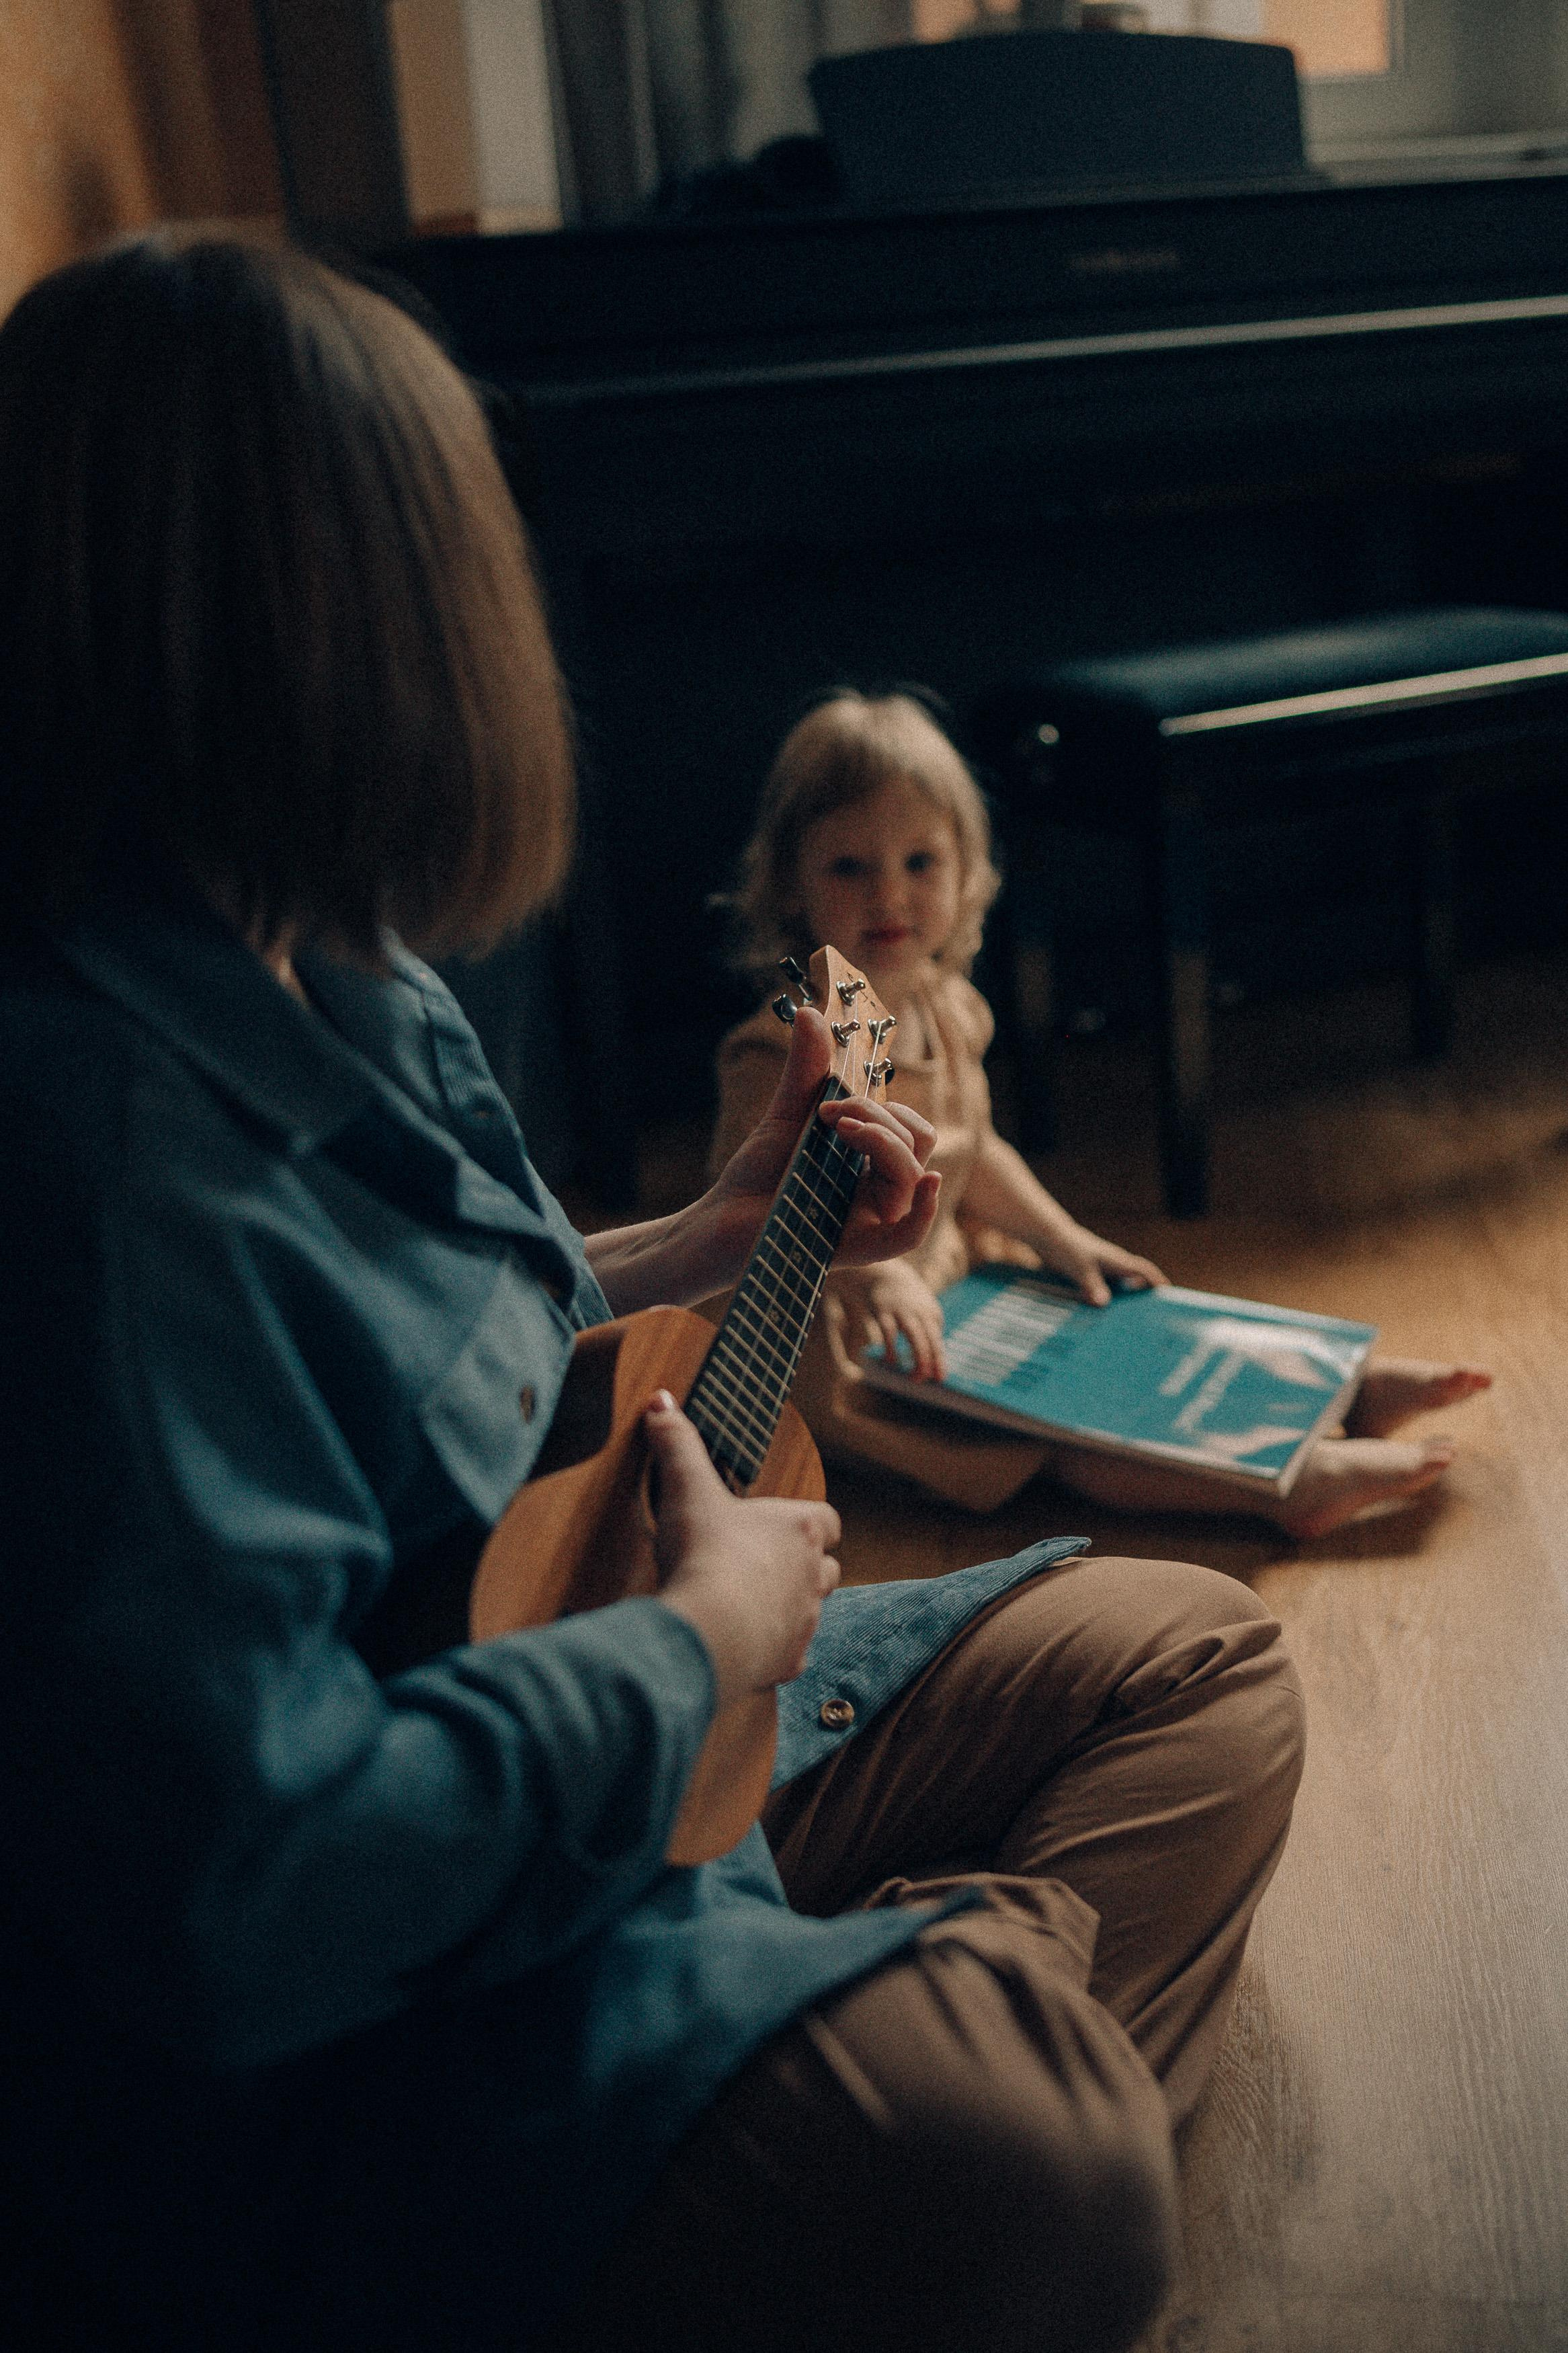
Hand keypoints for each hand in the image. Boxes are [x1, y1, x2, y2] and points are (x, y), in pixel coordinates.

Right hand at [646, 1393, 841, 1710]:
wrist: (709, 1628)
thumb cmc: (704, 1553)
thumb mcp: (686, 1489)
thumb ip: (676, 1444)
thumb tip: (661, 1400)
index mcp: (800, 1527)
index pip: (826, 1520)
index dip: (807, 1522)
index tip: (782, 1525)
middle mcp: (814, 1574)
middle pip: (827, 1568)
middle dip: (803, 1567)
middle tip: (764, 1566)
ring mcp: (806, 1620)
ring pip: (813, 1610)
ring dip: (790, 1606)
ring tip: (753, 1605)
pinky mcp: (791, 1661)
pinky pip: (791, 1654)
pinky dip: (772, 1649)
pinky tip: (744, 1646)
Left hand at [708, 1006, 939, 1274]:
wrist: (719, 1220)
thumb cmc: (756, 1175)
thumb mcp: (786, 1115)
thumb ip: (806, 1070)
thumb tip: (811, 1012)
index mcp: (872, 1161)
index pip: (911, 1129)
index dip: (883, 1107)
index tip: (830, 1101)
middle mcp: (880, 1190)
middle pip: (917, 1144)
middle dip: (881, 1117)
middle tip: (830, 1115)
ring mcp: (873, 1220)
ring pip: (912, 1174)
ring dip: (882, 1141)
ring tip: (838, 1130)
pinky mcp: (859, 1248)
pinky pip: (908, 1234)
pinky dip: (925, 1209)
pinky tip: (927, 1181)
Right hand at [863, 1261, 945, 1379]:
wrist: (887, 1275)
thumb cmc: (908, 1303)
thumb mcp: (924, 1314)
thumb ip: (929, 1336)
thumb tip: (932, 1364)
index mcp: (932, 1316)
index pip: (937, 1343)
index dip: (939, 1362)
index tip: (939, 1379)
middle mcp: (921, 1313)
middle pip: (931, 1340)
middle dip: (931, 1363)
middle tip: (925, 1381)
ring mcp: (902, 1312)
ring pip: (915, 1336)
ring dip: (918, 1357)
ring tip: (915, 1377)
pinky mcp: (883, 1312)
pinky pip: (889, 1333)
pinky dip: (891, 1348)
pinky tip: (891, 1361)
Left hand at [1038, 1223, 1166, 1308]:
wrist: (1048, 1236)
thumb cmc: (1067, 1248)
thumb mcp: (1081, 1269)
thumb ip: (1092, 1286)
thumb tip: (1103, 1304)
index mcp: (1117, 1261)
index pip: (1144, 1270)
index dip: (1157, 1282)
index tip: (1168, 1295)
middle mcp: (1112, 1264)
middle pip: (1135, 1280)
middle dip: (1143, 1296)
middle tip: (1149, 1316)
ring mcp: (1100, 1268)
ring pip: (1118, 1286)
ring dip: (1122, 1300)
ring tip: (1125, 1321)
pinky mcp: (1087, 1273)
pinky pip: (1102, 1288)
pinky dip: (1104, 1299)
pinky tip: (1097, 1314)